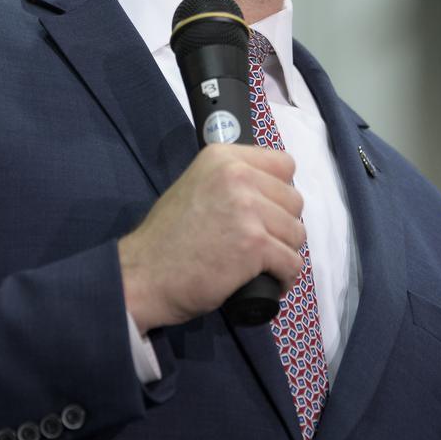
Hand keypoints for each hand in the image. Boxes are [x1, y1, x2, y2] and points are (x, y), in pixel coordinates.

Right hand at [117, 143, 304, 332]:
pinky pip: (292, 263)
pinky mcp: (255, 245)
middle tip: (261, 242)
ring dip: (284, 252)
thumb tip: (270, 190)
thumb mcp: (196, 186)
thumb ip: (231, 180)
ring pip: (297, 233)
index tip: (267, 210)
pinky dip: (285, 278)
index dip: (279, 192)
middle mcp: (238, 176)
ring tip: (263, 264)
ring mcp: (248, 210)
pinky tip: (271, 282)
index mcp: (224, 157)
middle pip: (294, 200)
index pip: (284, 165)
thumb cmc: (168, 237)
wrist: (143, 275)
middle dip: (282, 225)